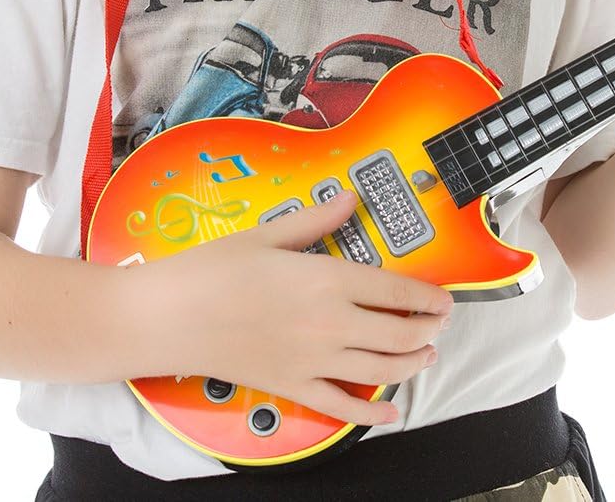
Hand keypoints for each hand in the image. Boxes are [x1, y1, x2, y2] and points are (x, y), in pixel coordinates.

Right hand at [127, 189, 453, 425]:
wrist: (169, 317)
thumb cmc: (214, 268)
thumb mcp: (268, 234)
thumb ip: (317, 219)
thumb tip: (351, 198)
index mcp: (327, 279)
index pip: (397, 291)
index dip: (429, 297)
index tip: (446, 299)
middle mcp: (330, 324)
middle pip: (398, 334)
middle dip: (427, 331)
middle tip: (439, 324)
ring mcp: (312, 361)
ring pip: (380, 371)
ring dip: (411, 365)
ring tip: (426, 356)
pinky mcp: (292, 387)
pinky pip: (341, 407)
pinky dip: (371, 415)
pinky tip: (390, 414)